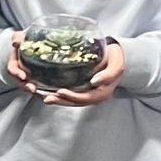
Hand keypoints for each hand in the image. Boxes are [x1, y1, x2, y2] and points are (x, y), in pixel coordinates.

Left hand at [13, 31, 127, 105]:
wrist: (117, 58)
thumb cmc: (116, 59)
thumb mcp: (116, 65)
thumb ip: (108, 75)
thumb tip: (95, 82)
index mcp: (102, 93)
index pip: (85, 98)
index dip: (72, 96)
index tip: (60, 91)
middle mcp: (94, 97)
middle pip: (75, 102)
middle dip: (60, 100)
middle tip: (45, 97)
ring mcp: (88, 95)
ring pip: (71, 101)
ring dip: (56, 100)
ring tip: (42, 96)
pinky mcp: (83, 90)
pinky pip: (70, 95)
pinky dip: (58, 95)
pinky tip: (47, 91)